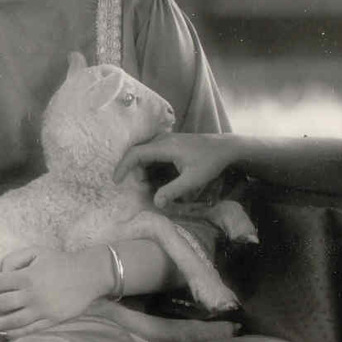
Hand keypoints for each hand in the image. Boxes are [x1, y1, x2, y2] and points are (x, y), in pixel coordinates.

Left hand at [0, 245, 109, 338]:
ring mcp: (41, 310)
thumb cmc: (60, 261)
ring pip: (11, 321)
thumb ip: (15, 259)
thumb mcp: (37, 252)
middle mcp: (32, 295)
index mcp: (28, 276)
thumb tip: (1, 273)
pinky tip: (2, 333)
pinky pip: (28, 330)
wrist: (89, 275)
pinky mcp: (50, 321)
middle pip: (0, 304)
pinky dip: (12, 333)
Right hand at [113, 133, 237, 207]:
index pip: (136, 153)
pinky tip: (153, 176)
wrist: (224, 147)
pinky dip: (147, 163)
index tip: (117, 181)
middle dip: (131, 169)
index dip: (123, 166)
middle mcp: (163, 139)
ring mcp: (167, 138)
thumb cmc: (210, 162)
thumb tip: (156, 203)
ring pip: (144, 150)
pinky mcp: (170, 141)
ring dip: (140, 167)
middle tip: (133, 187)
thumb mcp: (192, 180)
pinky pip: (152, 150)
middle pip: (137, 151)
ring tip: (143, 184)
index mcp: (165, 146)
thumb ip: (173, 191)